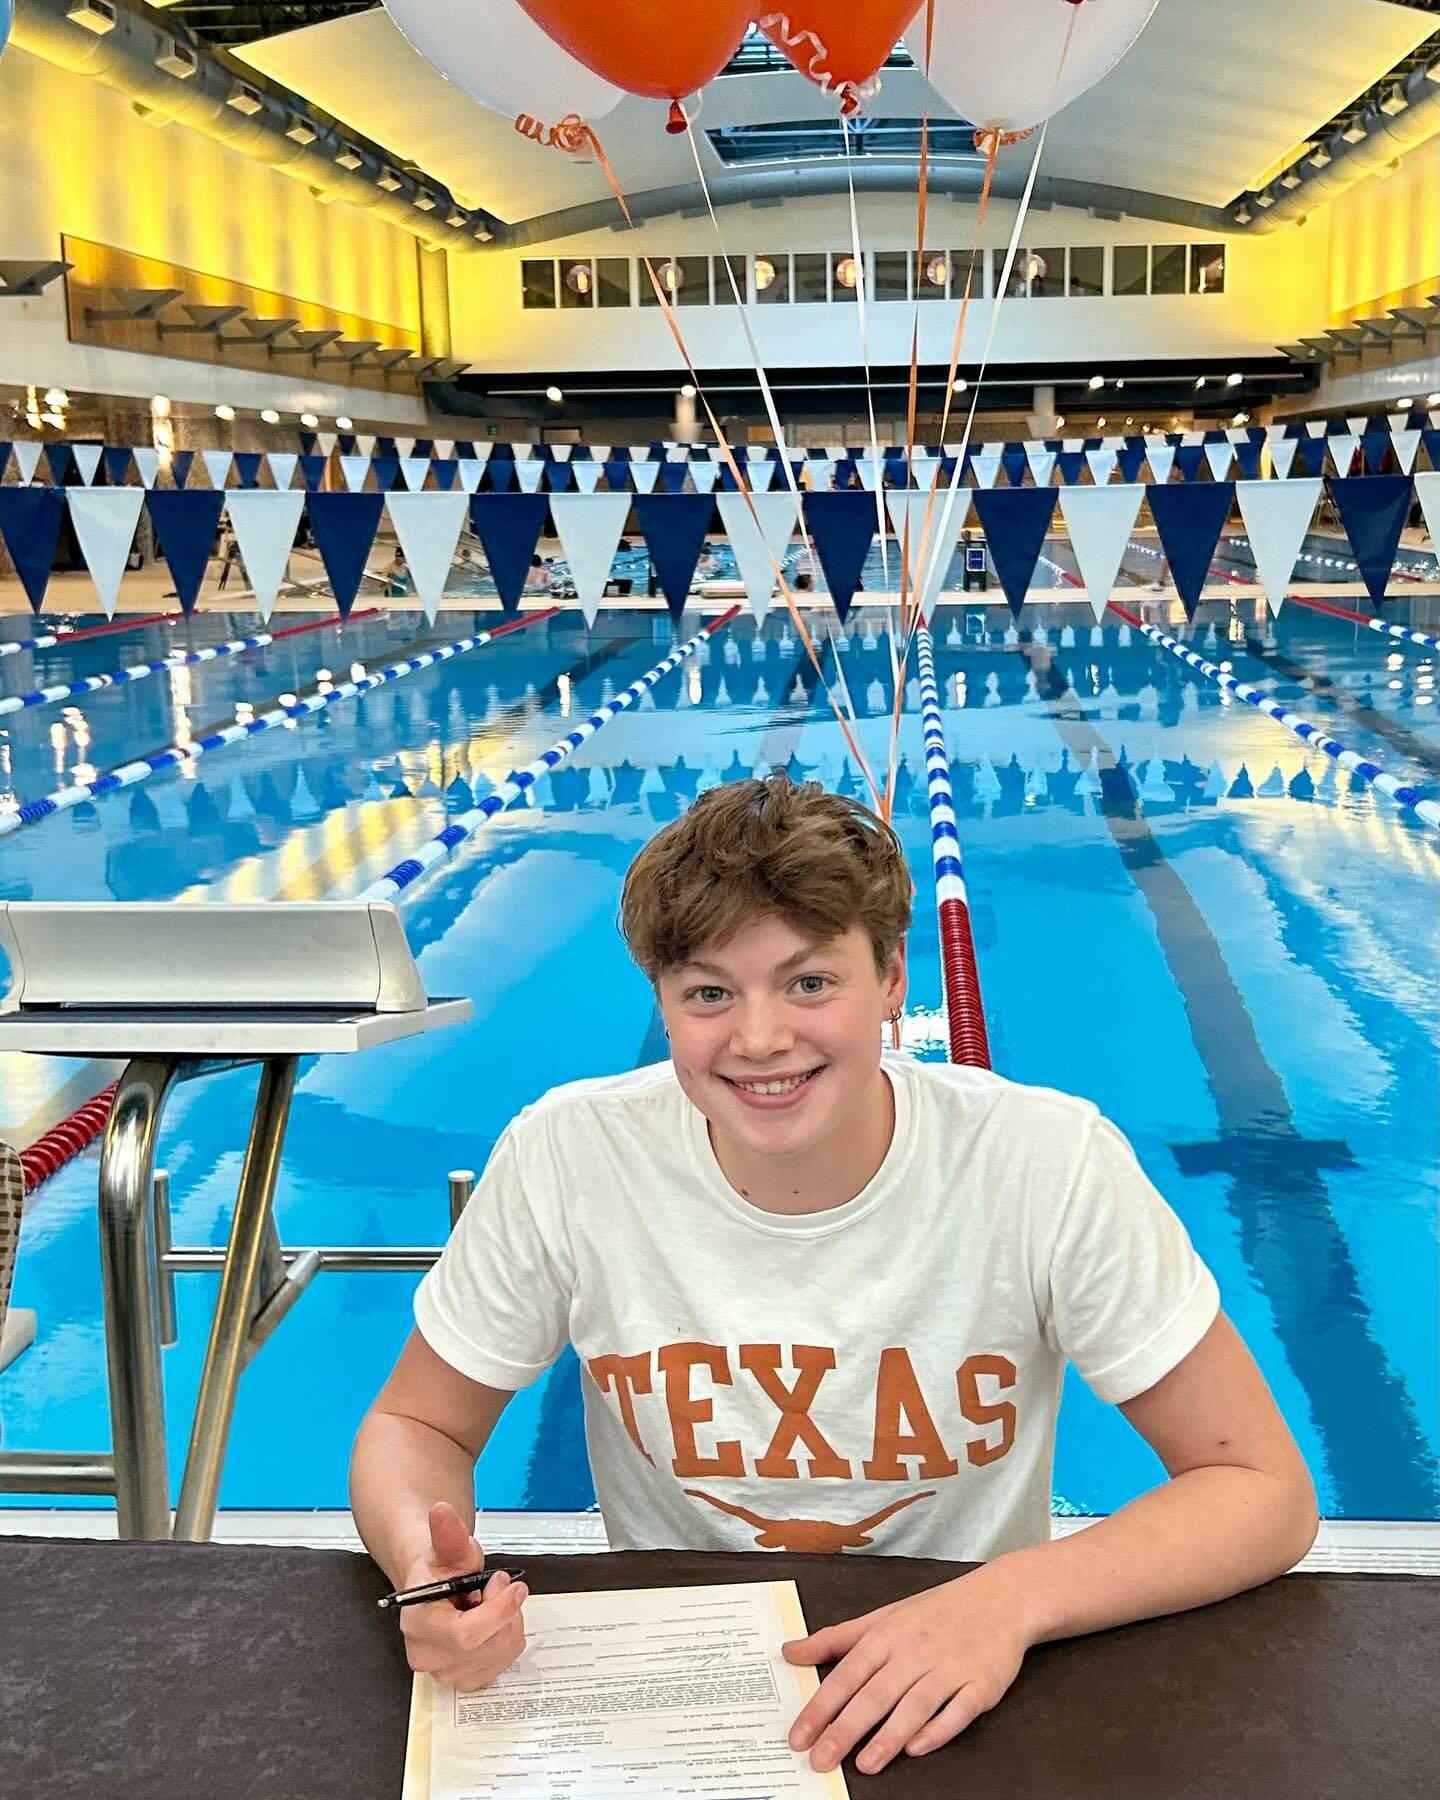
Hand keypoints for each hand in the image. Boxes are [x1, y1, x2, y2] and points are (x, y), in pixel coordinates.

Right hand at [396, 1501, 528, 1691]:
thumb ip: (448, 1533)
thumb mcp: (449, 1546)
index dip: (497, 1612)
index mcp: (417, 1624)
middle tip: (500, 1586)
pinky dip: (508, 1639)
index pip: (464, 1635)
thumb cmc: (440, 1568)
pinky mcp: (464, 1680)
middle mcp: (426, 1655)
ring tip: (493, 1602)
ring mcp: (445, 1673)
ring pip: (500, 1654)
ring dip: (509, 1623)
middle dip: (505, 1612)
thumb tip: (440, 1511)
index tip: (512, 1585)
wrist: (434, 1587)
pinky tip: (494, 1623)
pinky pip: (503, 1665)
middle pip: (487, 1646)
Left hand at [783, 1565, 1033, 1776]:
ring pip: (914, 1705)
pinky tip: (918, 1748)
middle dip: (845, 1729)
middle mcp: (915, 1651)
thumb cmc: (935, 1612)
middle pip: (875, 1694)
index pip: (846, 1674)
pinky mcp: (981, 1684)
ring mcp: (949, 1668)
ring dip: (889, 1736)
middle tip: (820, 1760)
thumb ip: (836, 1639)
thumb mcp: (882, 1617)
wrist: (1000, 1598)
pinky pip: (958, 1710)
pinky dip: (938, 1729)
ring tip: (865, 1765)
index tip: (798, 1736)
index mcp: (887, 1635)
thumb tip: (789, 1653)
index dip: (821, 1707)